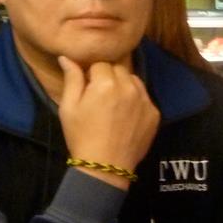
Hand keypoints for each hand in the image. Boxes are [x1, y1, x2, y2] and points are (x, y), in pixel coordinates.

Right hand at [58, 57, 159, 187]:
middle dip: (109, 77)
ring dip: (124, 86)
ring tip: (114, 104)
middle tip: (100, 96)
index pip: (100, 64)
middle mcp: (129, 87)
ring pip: (134, 80)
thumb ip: (72, 79)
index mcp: (106, 83)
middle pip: (119, 69)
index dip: (92, 74)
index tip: (88, 87)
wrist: (106, 166)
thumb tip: (67, 57)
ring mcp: (145, 100)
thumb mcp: (69, 107)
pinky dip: (136, 100)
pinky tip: (126, 116)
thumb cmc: (82, 136)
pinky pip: (144, 97)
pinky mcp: (155, 113)